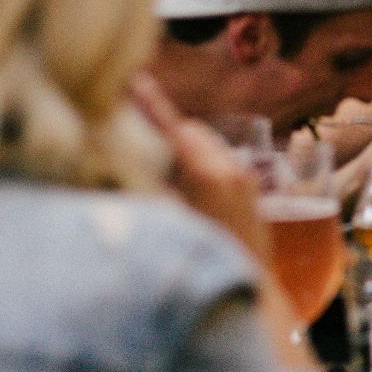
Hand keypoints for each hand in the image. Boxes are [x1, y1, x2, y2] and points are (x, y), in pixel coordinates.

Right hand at [130, 74, 266, 259]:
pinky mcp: (252, 191)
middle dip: (166, 128)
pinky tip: (188, 184)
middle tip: (138, 132)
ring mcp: (246, 179)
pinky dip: (202, 161)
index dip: (150, 103)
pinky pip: (222, 162)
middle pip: (191, 131)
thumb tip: (119, 161)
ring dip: (185, 146)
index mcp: (206, 173)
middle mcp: (230, 168)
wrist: (249, 291)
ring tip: (162, 163)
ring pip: (208, 145)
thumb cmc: (200, 261)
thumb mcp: (165, 222)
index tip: (132, 80)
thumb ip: (143, 187)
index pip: (173, 126)